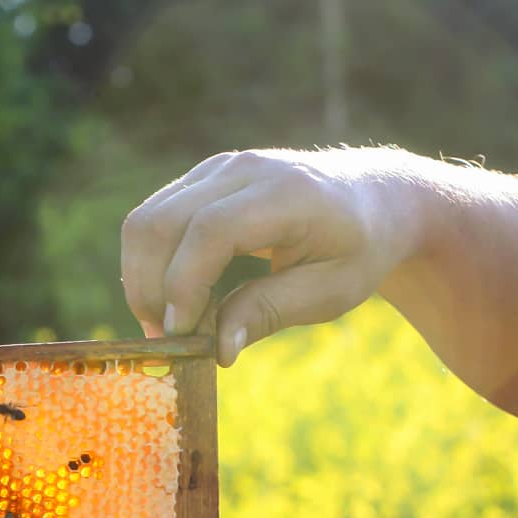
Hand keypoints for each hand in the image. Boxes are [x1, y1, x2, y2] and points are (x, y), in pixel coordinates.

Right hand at [121, 146, 427, 365]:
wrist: (375, 199)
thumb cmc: (358, 249)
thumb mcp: (329, 292)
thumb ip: (269, 313)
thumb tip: (217, 349)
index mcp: (286, 193)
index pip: (210, 231)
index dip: (185, 286)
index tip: (182, 335)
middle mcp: (245, 170)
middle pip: (161, 223)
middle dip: (150, 290)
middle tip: (165, 340)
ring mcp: (219, 169)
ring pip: (145, 221)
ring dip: (142, 279)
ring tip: (166, 323)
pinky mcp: (203, 179)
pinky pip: (154, 219)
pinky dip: (150, 264)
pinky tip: (173, 299)